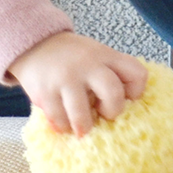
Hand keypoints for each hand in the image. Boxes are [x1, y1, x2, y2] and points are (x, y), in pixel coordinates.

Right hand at [7, 32, 147, 135]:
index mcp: (106, 55)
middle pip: (113, 93)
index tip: (126, 98)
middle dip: (112, 111)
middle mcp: (87, 64)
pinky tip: (64, 122)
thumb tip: (125, 107)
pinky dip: (63, 126)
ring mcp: (65, 78)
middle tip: (103, 114)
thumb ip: (112, 74)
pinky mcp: (45, 92)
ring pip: (82, 114)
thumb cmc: (73, 58)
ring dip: (84, 126)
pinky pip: (59, 119)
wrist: (35, 44)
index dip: (136, 91)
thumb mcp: (97, 55)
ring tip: (82, 127)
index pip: (137, 73)